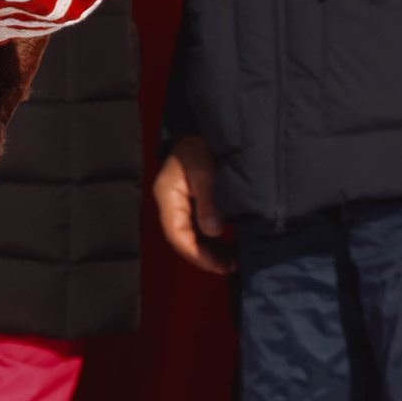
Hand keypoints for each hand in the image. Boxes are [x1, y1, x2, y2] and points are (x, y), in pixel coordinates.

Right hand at [152, 136, 234, 273]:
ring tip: (233, 261)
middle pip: (183, 240)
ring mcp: (181, 206)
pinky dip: (213, 241)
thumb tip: (213, 232)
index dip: (195, 253)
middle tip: (230, 267)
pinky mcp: (193, 205)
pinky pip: (199, 229)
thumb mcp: (203, 172)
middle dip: (205, 257)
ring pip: (192, 237)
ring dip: (210, 251)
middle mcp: (172, 206)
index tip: (216, 265)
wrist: (198, 133)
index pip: (176, 234)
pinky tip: (229, 246)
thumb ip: (207, 202)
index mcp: (168, 198)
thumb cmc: (198, 148)